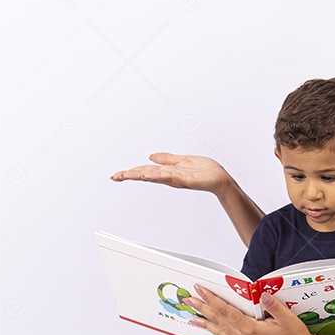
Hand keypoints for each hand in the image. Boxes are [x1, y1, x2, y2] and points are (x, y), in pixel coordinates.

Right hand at [110, 152, 231, 194]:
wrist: (220, 178)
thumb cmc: (205, 170)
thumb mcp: (181, 161)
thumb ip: (166, 159)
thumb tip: (151, 156)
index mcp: (167, 171)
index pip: (145, 170)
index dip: (130, 172)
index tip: (116, 175)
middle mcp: (169, 176)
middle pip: (145, 174)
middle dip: (130, 175)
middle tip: (115, 177)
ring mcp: (176, 178)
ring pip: (154, 175)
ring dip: (140, 174)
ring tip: (128, 174)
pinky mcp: (185, 178)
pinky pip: (169, 175)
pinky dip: (157, 175)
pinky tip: (148, 174)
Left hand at [187, 287, 326, 334]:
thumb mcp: (288, 318)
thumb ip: (273, 306)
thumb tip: (261, 294)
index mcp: (252, 330)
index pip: (227, 312)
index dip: (212, 300)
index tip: (200, 290)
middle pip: (219, 322)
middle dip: (202, 309)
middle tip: (188, 300)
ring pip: (220, 333)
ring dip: (206, 325)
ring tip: (192, 318)